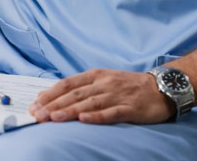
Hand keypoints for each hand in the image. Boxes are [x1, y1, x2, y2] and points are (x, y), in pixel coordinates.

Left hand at [28, 68, 171, 124]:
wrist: (162, 87)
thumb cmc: (129, 86)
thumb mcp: (103, 80)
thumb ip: (80, 88)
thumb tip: (51, 95)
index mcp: (96, 75)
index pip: (68, 84)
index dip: (50, 94)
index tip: (34, 103)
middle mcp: (104, 83)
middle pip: (75, 94)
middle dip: (54, 105)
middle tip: (37, 115)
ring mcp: (117, 95)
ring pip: (89, 103)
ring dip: (69, 110)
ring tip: (53, 117)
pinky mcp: (131, 108)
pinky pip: (112, 113)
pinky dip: (97, 116)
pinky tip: (84, 119)